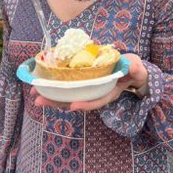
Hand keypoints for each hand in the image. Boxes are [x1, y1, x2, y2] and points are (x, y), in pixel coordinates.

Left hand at [33, 54, 148, 111]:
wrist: (130, 70)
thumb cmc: (133, 70)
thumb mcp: (137, 69)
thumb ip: (136, 69)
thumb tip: (133, 66)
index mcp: (109, 93)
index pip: (96, 101)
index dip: (85, 105)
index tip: (73, 106)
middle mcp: (95, 93)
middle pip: (75, 102)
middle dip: (57, 102)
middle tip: (38, 100)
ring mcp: (87, 90)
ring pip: (68, 97)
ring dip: (51, 96)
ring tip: (35, 95)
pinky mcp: (82, 83)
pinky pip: (67, 87)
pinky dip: (55, 87)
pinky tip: (42, 84)